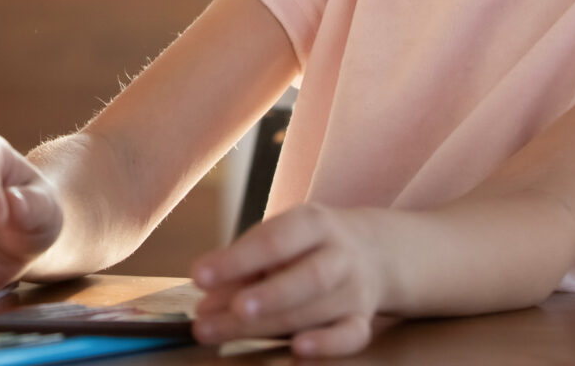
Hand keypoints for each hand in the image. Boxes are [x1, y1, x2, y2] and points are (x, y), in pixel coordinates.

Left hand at [191, 203, 389, 355]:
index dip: (236, 260)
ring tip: (226, 331)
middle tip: (218, 311)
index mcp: (312, 223)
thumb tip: (206, 303)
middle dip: (264, 296)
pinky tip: (297, 351)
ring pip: (319, 309)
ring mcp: (355, 289)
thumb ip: (242, 268)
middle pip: (305, 278)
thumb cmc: (308, 246)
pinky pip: (351, 336)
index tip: (198, 277)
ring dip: (270, 325)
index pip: (274, 239)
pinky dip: (326, 346)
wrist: (376, 250)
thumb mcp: (280, 240)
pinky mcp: (363, 319)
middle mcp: (339, 254)